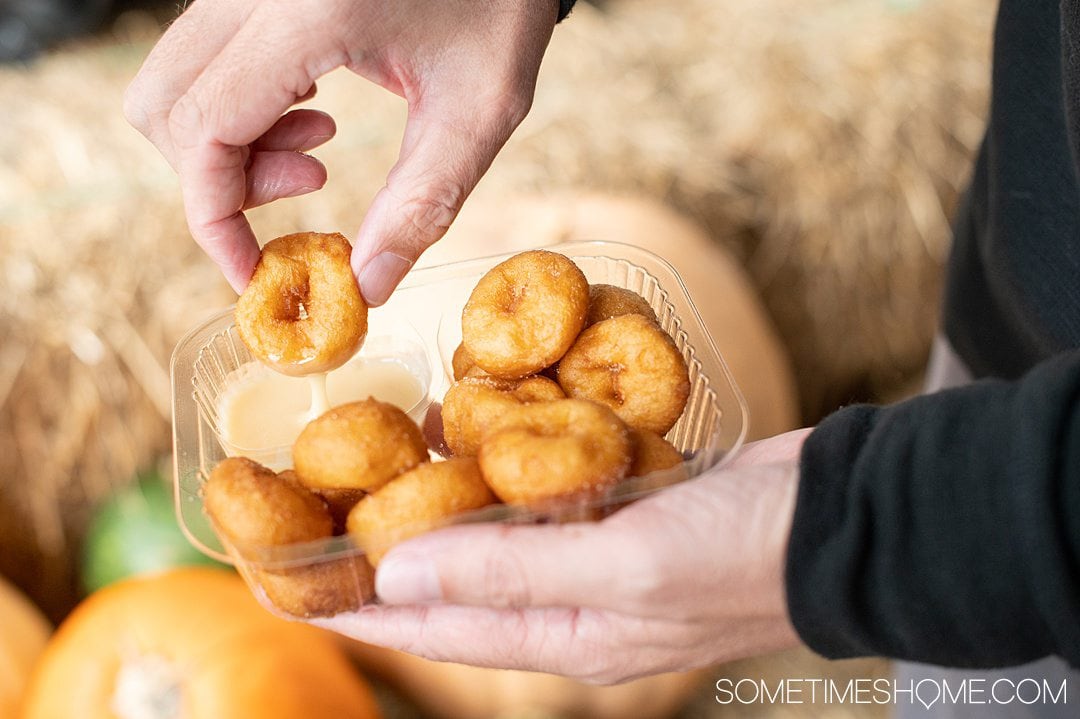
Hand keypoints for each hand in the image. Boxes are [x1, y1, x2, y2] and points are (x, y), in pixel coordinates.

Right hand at [124, 0, 556, 297]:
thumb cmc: (500, 9)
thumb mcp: (478, 111)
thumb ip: (422, 203)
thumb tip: (367, 289)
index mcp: (307, 10)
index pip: (205, 126)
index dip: (214, 217)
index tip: (252, 269)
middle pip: (164, 105)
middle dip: (219, 180)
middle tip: (309, 187)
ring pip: (176, 80)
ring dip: (228, 143)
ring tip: (320, 149)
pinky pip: (205, 57)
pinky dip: (238, 107)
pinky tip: (314, 112)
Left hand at [314, 429, 811, 683]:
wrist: (846, 513)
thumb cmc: (742, 551)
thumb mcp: (624, 565)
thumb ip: (511, 569)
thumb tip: (400, 573)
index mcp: (570, 634)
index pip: (442, 627)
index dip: (367, 609)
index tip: (295, 589)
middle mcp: (577, 600)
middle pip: (463, 582)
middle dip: (395, 555)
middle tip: (331, 516)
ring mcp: (605, 553)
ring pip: (504, 530)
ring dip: (451, 499)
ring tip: (391, 459)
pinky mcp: (631, 506)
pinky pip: (552, 489)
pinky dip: (514, 460)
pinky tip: (485, 421)